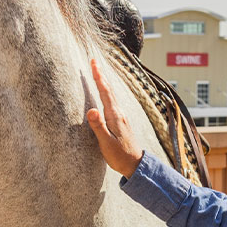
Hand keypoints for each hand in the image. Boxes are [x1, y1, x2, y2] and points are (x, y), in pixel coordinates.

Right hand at [85, 59, 144, 178]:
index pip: (105, 93)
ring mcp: (121, 117)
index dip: (99, 77)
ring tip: (97, 73)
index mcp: (114, 116)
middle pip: (109, 90)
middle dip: (101, 75)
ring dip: (104, 82)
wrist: (136, 164)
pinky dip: (107, 93)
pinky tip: (106, 94)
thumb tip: (91, 109)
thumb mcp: (106, 143)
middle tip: (93, 61)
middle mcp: (119, 113)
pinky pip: (112, 102)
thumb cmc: (119, 155)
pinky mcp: (121, 121)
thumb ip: (98, 126)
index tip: (93, 64)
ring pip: (111, 95)